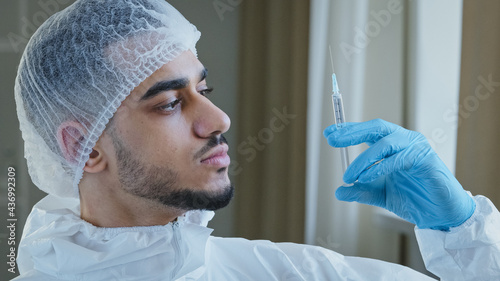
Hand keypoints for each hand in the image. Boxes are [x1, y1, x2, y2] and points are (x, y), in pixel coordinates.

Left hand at [323, 119, 474, 230]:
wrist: (440, 215)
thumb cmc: (414, 198)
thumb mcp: (380, 194)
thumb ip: (361, 190)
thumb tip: (339, 191)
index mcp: (393, 144)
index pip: (369, 131)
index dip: (349, 130)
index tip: (328, 133)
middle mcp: (405, 141)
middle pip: (376, 128)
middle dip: (352, 132)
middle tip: (333, 139)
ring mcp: (417, 148)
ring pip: (385, 143)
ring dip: (363, 159)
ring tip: (349, 175)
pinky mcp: (426, 159)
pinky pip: (399, 159)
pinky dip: (380, 167)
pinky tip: (366, 177)